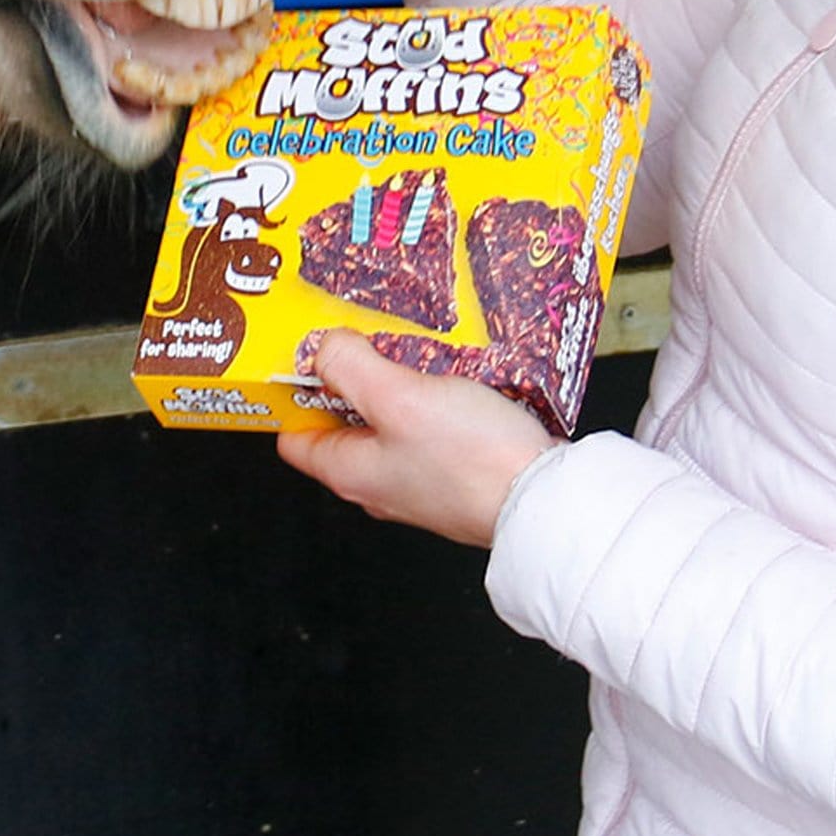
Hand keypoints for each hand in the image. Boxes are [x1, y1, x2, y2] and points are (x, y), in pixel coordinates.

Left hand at [276, 330, 554, 549]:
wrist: (544, 500)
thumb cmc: (470, 457)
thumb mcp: (396, 396)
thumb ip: (350, 366)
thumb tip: (323, 347)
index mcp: (349, 471)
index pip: (294, 437)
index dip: (292, 393)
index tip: (300, 353)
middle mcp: (378, 482)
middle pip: (343, 423)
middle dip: (348, 377)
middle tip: (360, 335)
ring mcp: (418, 479)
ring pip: (389, 421)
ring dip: (394, 382)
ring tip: (407, 345)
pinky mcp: (454, 472)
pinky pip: (428, 427)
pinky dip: (431, 397)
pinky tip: (448, 371)